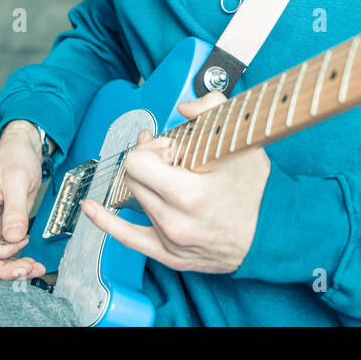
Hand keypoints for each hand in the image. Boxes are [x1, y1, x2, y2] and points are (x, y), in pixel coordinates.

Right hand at [0, 120, 46, 281]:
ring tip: (35, 269)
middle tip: (28, 271)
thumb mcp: (17, 180)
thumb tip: (14, 238)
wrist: (23, 151)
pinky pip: (7, 252)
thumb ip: (15, 209)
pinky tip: (34, 261)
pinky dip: (19, 260)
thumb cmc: (16, 159)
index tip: (20, 244)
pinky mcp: (5, 228)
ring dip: (13, 268)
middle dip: (4, 269)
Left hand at [79, 92, 269, 273]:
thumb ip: (213, 110)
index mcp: (190, 195)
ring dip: (142, 181)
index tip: (171, 149)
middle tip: (172, 158)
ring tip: (162, 171)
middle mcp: (175, 221)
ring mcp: (169, 240)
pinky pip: (125, 237)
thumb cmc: (255, 191)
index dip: (152, 149)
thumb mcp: (242, 144)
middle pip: (132, 178)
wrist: (270, 234)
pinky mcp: (167, 254)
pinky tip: (91, 207)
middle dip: (148, 161)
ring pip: (133, 198)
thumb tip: (185, 105)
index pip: (139, 162)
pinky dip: (105, 220)